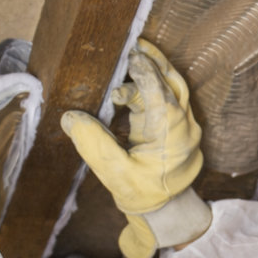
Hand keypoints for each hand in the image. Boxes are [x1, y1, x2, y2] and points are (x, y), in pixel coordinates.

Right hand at [61, 39, 211, 257]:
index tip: (129, 55)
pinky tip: (140, 75)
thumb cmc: (143, 194)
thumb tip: (71, 117)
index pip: (158, 93)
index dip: (143, 72)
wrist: (167, 212)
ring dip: (157, 68)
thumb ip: (94, 145)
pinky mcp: (180, 127)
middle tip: (132, 45)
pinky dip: (158, 83)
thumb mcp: (114, 174)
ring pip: (176, 87)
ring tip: (135, 53)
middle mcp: (183, 125)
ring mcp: (185, 125)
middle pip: (172, 82)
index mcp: (169, 133)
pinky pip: (173, 97)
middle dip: (153, 62)